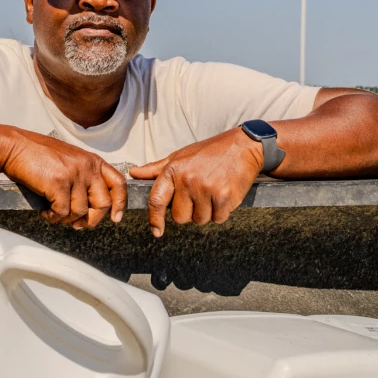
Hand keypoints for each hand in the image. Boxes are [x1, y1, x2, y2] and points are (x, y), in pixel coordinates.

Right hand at [1, 129, 126, 228]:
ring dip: (65, 219)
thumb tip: (89, 207)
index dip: (120, 203)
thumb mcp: (69, 161)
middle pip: (103, 204)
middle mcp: (87, 167)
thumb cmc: (38, 156)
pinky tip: (44, 211)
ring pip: (80, 212)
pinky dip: (52, 217)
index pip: (118, 183)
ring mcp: (74, 175)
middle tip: (78, 225)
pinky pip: (62, 212)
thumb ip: (83, 178)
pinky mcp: (59, 183)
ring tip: (52, 213)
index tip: (115, 218)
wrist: (15, 147)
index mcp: (92, 161)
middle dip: (92, 220)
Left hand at [130, 128, 263, 236]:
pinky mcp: (224, 197)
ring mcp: (205, 189)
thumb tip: (133, 173)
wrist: (243, 146)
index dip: (155, 219)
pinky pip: (217, 219)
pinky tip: (224, 195)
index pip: (156, 200)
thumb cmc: (210, 152)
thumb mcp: (180, 156)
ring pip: (199, 220)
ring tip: (213, 192)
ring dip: (207, 212)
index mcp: (173, 170)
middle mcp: (187, 180)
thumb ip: (156, 168)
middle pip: (179, 217)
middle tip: (199, 195)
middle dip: (189, 212)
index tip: (156, 231)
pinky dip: (221, 212)